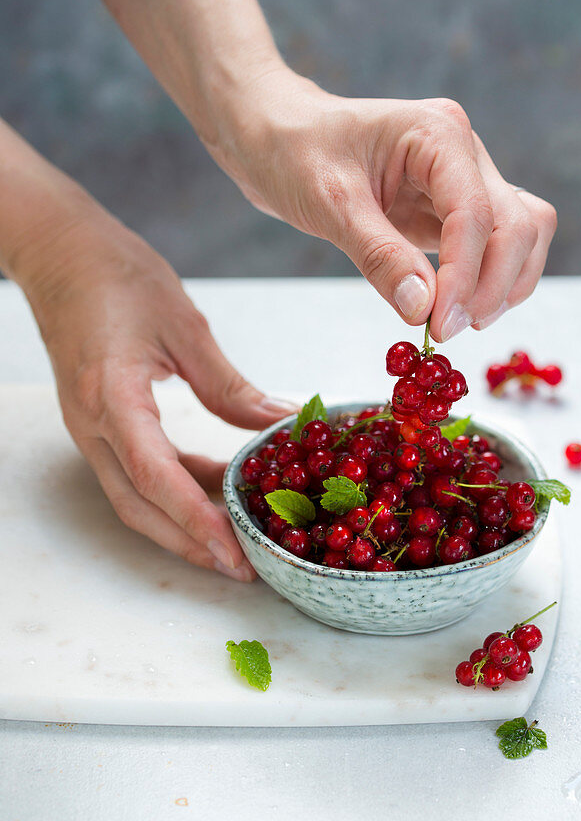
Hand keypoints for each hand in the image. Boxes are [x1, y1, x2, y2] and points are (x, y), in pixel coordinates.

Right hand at [21, 207, 295, 579]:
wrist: (61, 253)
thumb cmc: (117, 276)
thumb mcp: (184, 325)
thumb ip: (228, 384)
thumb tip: (280, 423)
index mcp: (112, 397)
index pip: (155, 477)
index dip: (197, 520)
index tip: (235, 552)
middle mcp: (93, 425)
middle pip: (139, 507)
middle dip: (190, 544)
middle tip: (244, 568)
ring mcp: (91, 428)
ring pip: (135, 497)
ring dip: (183, 524)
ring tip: (237, 540)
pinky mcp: (99, 422)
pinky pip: (136, 471)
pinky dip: (176, 488)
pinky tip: (218, 485)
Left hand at [215, 69, 556, 340]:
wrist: (274, 135)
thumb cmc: (293, 152)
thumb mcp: (329, 204)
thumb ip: (380, 256)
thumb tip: (425, 309)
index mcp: (438, 134)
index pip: (477, 214)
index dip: (466, 277)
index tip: (441, 325)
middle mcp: (464, 152)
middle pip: (519, 224)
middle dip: (493, 285)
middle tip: (447, 331)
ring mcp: (465, 178)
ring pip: (523, 235)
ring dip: (505, 285)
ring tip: (458, 323)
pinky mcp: (455, 207)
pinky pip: (497, 246)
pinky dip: (490, 281)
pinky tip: (457, 308)